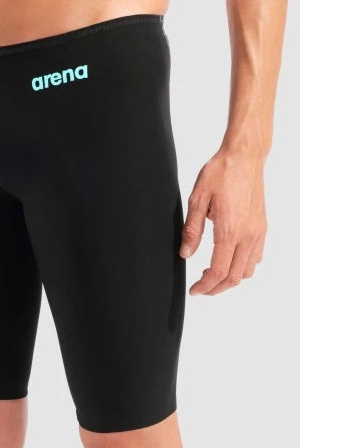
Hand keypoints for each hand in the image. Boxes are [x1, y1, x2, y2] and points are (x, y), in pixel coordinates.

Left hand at [180, 149, 266, 294]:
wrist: (245, 157)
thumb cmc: (220, 173)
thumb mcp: (197, 199)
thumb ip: (192, 230)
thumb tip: (186, 254)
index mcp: (229, 230)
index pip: (218, 271)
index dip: (205, 285)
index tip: (194, 290)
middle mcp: (248, 235)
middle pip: (234, 277)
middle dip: (216, 288)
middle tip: (201, 288)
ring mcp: (258, 232)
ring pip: (248, 270)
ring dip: (230, 279)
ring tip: (212, 275)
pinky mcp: (262, 227)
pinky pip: (256, 257)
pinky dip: (243, 266)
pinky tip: (229, 259)